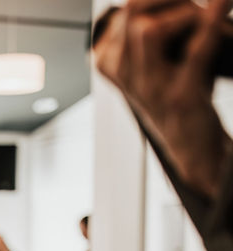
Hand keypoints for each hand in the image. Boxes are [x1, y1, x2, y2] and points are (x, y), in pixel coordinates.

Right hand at [94, 0, 232, 197]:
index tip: (176, 1)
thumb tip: (179, 2)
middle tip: (186, 0)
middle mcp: (126, 76)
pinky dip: (212, 19)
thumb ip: (154, 32)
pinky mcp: (181, 95)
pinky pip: (196, 50)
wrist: (192, 151)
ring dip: (182, 12)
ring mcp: (151, 87)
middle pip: (132, 14)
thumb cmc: (180, 101)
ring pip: (147, 31)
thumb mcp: (154, 64)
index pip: (123, 14)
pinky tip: (222, 0)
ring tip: (205, 13)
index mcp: (113, 65)